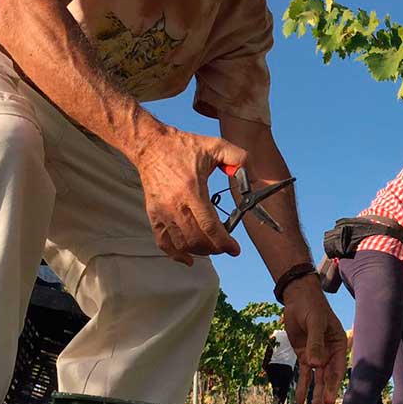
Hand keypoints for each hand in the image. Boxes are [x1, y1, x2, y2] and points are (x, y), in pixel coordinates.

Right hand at [132, 127, 246, 263]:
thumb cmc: (183, 146)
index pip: (210, 227)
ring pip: (181, 244)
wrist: (151, 145)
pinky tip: (188, 258)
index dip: (225, 243)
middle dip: (215, 249)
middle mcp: (175, 205)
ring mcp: (162, 212)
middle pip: (197, 240)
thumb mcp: (215, 146)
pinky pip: (163, 242)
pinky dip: (176, 255)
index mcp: (192, 190)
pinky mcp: (153, 214)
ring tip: (212, 248)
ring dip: (199, 251)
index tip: (235, 249)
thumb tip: (251, 175)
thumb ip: (238, 158)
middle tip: (226, 247)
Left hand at [284, 279, 347, 403]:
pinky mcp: (304, 356)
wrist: (298, 298)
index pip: (336, 370)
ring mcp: (316, 356)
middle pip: (327, 379)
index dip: (332, 386)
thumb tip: (315, 364)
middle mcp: (329, 354)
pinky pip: (303, 375)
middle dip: (324, 397)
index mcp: (338, 346)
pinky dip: (301, 387)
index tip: (327, 401)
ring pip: (316, 380)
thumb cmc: (311, 307)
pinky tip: (299, 401)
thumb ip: (315, 343)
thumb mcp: (315, 322)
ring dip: (314, 396)